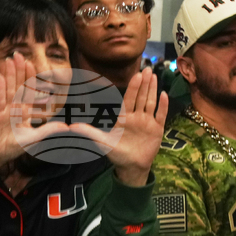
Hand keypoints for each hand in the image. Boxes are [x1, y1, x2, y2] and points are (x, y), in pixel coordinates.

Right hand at [0, 54, 68, 177]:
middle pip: (18, 85)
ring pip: (9, 88)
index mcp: (24, 111)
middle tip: (19, 54)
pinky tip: (1, 76)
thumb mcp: (33, 139)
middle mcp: (14, 107)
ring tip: (10, 60)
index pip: (30, 91)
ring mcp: (4, 109)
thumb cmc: (11, 147)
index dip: (31, 78)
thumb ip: (48, 131)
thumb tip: (66, 127)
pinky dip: (0, 88)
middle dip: (20, 70)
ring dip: (10, 74)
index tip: (32, 63)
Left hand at [68, 68, 167, 186]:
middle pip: (141, 97)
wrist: (132, 167)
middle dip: (145, 83)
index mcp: (124, 118)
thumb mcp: (102, 142)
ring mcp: (148, 122)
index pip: (129, 99)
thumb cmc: (117, 154)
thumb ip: (89, 132)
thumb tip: (71, 126)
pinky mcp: (157, 129)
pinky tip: (164, 95)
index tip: (136, 74)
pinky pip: (161, 115)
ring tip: (154, 76)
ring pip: (151, 103)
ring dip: (153, 90)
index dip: (133, 87)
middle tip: (148, 68)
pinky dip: (163, 106)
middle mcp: (137, 117)